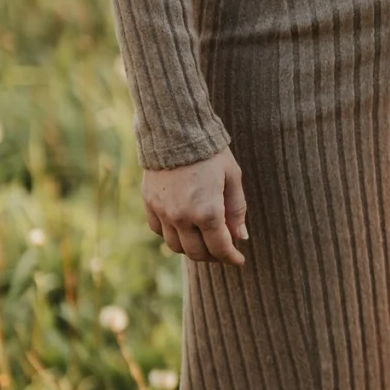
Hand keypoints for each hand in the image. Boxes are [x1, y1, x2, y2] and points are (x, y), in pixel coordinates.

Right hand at [142, 146, 248, 265]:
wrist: (176, 130)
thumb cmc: (210, 152)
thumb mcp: (233, 178)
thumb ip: (237, 209)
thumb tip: (240, 236)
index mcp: (207, 212)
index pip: (220, 248)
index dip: (231, 258)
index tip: (239, 260)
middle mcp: (182, 217)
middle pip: (197, 252)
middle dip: (213, 256)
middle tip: (224, 251)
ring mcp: (163, 212)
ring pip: (176, 246)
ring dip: (192, 248)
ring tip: (204, 241)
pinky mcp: (149, 203)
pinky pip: (159, 230)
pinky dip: (172, 235)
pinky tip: (184, 228)